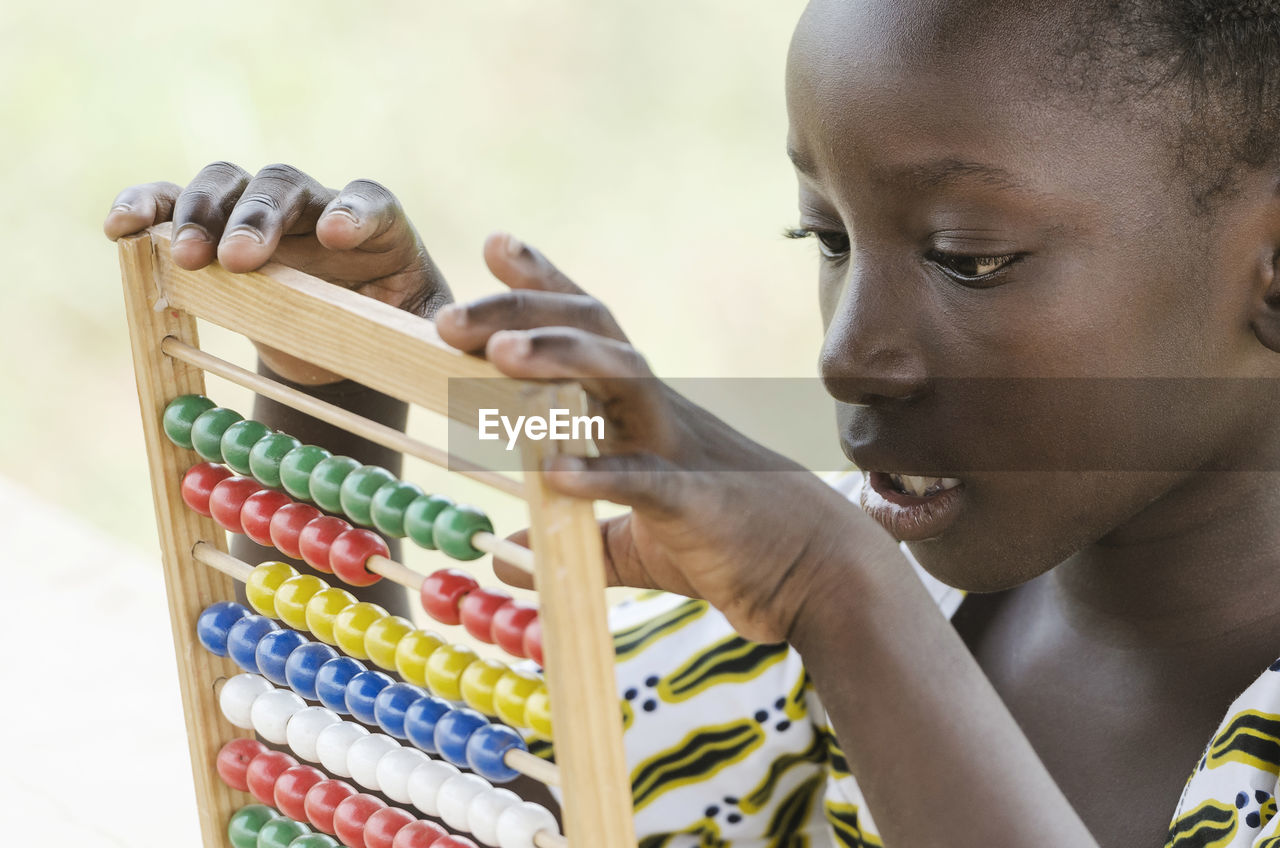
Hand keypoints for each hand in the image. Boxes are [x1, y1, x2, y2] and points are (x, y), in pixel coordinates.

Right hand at [104, 162, 450, 383]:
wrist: (342, 339)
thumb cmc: (391, 330)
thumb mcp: (425, 333)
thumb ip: (443, 335)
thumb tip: (469, 355)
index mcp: (378, 225)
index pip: (368, 201)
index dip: (354, 212)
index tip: (339, 237)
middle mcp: (316, 206)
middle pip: (285, 185)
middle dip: (260, 218)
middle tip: (241, 259)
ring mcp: (261, 213)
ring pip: (227, 182)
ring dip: (202, 213)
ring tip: (187, 256)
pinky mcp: (213, 230)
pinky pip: (172, 203)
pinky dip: (145, 207)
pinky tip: (120, 228)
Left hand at [436, 234, 903, 642]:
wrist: (821, 576)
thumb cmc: (732, 547)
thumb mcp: (636, 545)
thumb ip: (573, 538)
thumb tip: (506, 560)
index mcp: (643, 413)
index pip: (591, 331)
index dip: (544, 284)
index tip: (494, 243)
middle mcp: (660, 413)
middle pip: (594, 334)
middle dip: (522, 311)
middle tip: (447, 316)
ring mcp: (681, 451)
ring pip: (623, 378)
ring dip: (558, 359)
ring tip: (498, 353)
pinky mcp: (697, 505)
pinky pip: (645, 481)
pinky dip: (600, 474)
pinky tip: (551, 471)